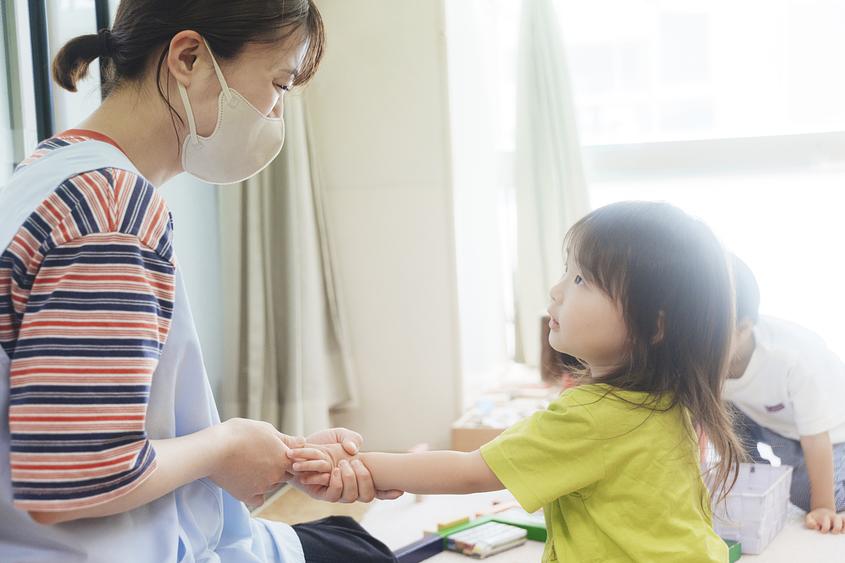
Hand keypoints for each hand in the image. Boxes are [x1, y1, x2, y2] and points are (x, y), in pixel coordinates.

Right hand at [209, 418, 302, 505]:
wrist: (214, 449)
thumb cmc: (239, 434)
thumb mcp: (266, 429)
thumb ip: (285, 439)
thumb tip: (302, 441)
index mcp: (283, 458)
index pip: (297, 463)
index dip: (288, 457)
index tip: (275, 451)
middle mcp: (277, 475)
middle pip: (285, 475)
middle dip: (277, 469)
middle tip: (260, 458)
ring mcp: (263, 487)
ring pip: (271, 486)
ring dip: (266, 480)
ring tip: (248, 465)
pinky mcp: (247, 496)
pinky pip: (258, 499)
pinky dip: (255, 493)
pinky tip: (246, 482)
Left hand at [287, 427, 403, 501]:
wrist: (296, 449)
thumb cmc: (321, 443)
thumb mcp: (340, 435)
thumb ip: (352, 438)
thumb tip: (355, 451)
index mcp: (359, 475)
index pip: (378, 488)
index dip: (390, 492)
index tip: (401, 491)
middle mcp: (349, 487)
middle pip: (367, 495)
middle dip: (364, 478)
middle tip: (355, 462)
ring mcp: (336, 492)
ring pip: (350, 496)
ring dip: (348, 480)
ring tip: (340, 464)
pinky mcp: (321, 494)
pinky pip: (332, 494)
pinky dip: (333, 482)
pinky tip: (330, 470)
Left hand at [805, 507, 844, 533]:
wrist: (821, 511)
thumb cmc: (815, 518)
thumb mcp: (809, 518)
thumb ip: (810, 522)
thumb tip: (816, 527)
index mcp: (825, 517)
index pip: (826, 524)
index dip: (825, 528)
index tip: (822, 530)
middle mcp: (834, 518)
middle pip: (838, 521)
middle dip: (836, 527)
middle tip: (833, 531)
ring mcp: (839, 519)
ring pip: (844, 521)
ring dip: (844, 527)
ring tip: (842, 532)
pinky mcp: (843, 522)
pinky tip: (844, 531)